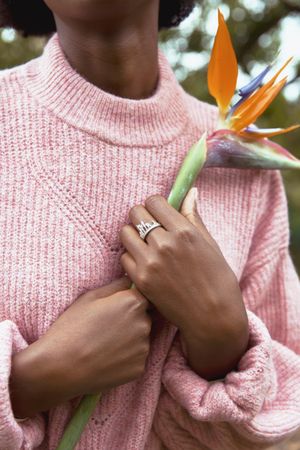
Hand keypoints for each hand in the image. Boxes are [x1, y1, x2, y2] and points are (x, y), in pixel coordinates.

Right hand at [9, 276, 151, 417]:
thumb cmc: (72, 327)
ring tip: (104, 345)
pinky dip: (125, 359)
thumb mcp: (90, 297)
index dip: (129, 302)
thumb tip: (130, 280)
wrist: (60, 367)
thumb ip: (116, 286)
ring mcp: (143, 348)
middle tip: (106, 328)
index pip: (144, 296)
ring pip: (141, 339)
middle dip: (131, 320)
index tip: (114, 309)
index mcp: (133, 302)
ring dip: (129, 340)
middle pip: (144, 317)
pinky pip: (136, 359)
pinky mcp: (139, 369)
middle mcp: (144, 324)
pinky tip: (106, 359)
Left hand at [119, 188, 248, 379]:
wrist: (213, 317)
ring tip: (146, 245)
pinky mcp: (141, 280)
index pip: (154, 201)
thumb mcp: (210, 244)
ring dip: (134, 235)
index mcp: (184, 231)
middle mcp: (164, 243)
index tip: (160, 213)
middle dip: (143, 216)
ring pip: (126, 233)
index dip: (156, 205)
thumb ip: (193, 217)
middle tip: (151, 228)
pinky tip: (146, 264)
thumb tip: (191, 192)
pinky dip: (132, 258)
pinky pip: (124, 257)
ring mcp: (150, 262)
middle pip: (136, 212)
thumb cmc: (217, 279)